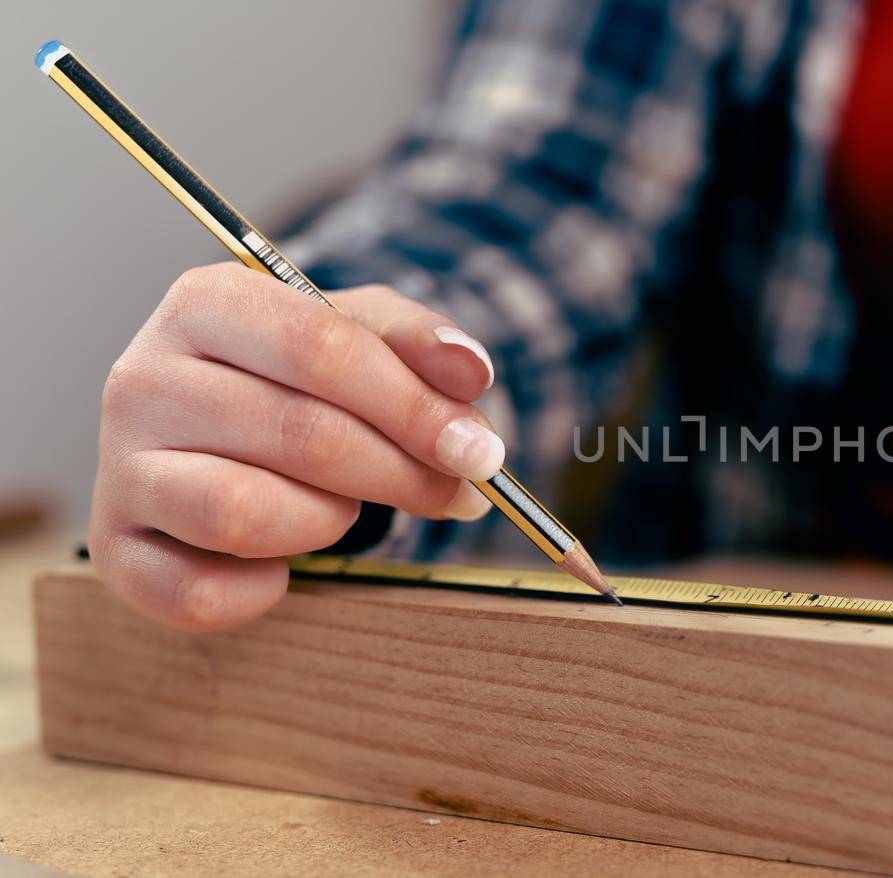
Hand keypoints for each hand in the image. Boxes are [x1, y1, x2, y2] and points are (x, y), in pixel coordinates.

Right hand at [89, 263, 502, 630]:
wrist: (223, 424)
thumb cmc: (303, 375)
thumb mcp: (368, 333)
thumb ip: (424, 344)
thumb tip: (471, 372)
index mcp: (205, 303)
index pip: (319, 348)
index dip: (414, 408)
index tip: (481, 452)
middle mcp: (143, 378)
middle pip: (298, 434)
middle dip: (399, 473)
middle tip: (453, 492)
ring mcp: (117, 466)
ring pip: (244, 514)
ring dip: (325, 521)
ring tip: (340, 506)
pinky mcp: (114, 548)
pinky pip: (195, 594)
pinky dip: (260, 591)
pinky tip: (283, 565)